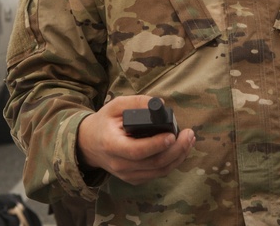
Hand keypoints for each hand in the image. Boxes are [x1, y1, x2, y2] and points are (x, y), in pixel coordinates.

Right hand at [77, 95, 194, 184]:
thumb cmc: (105, 122)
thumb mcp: (115, 105)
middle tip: (189, 133)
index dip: (156, 144)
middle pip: (153, 163)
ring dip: (179, 156)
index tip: (171, 134)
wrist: (90, 144)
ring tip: (190, 139)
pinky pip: (157, 174)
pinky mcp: (134, 178)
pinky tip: (181, 149)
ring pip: (159, 171)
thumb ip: (137, 102)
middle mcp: (119, 164)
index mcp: (112, 145)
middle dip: (177, 149)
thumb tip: (160, 104)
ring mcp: (127, 175)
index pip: (137, 150)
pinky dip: (173, 162)